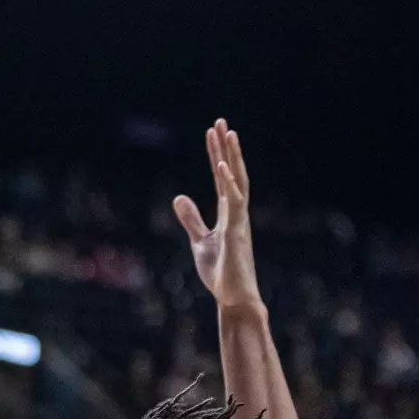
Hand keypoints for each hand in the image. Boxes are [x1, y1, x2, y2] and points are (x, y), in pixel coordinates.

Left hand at [172, 119, 261, 309]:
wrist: (233, 297)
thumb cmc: (220, 272)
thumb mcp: (199, 240)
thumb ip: (191, 218)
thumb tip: (179, 197)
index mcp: (228, 213)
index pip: (222, 177)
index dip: (216, 155)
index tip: (212, 133)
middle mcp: (237, 212)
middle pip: (232, 172)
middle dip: (226, 148)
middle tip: (221, 121)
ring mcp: (239, 220)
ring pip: (237, 181)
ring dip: (231, 157)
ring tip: (227, 132)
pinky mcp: (237, 231)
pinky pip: (234, 202)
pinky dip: (228, 183)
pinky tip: (221, 166)